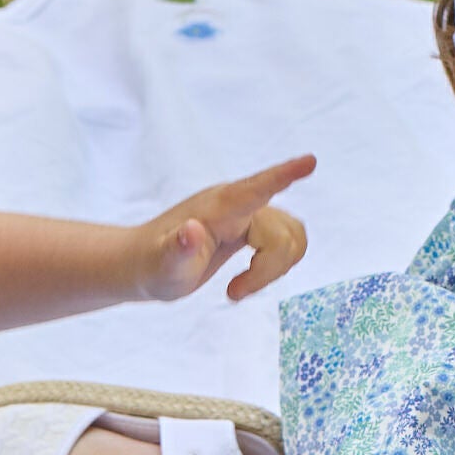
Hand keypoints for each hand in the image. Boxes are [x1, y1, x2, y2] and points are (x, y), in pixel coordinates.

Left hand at [136, 155, 314, 302]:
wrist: (143, 265)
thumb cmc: (152, 267)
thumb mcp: (163, 266)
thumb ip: (178, 249)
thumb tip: (192, 229)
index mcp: (219, 208)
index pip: (257, 188)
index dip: (285, 176)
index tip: (311, 161)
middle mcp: (236, 205)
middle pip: (284, 234)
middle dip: (269, 271)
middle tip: (233, 293)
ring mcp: (245, 215)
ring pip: (291, 239)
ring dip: (273, 270)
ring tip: (237, 289)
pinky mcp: (250, 227)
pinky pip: (287, 241)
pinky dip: (275, 267)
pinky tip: (245, 280)